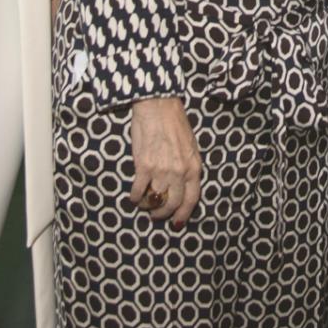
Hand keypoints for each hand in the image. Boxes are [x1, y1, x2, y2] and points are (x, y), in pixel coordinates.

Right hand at [128, 97, 199, 225]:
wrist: (158, 105)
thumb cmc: (174, 122)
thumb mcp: (191, 146)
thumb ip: (188, 166)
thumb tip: (182, 183)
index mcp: (194, 166)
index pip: (192, 199)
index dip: (184, 214)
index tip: (177, 222)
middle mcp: (180, 172)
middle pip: (173, 203)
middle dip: (164, 214)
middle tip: (157, 215)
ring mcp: (162, 170)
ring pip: (155, 200)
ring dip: (148, 206)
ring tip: (144, 205)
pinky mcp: (144, 166)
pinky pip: (139, 190)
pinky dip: (135, 197)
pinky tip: (133, 197)